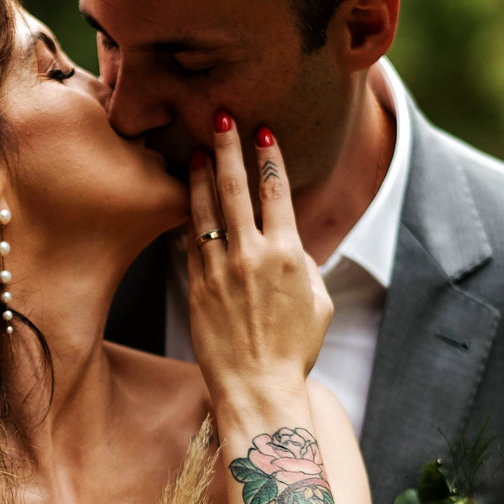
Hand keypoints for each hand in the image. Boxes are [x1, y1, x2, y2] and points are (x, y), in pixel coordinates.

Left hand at [187, 113, 331, 412]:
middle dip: (230, 148)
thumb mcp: (319, 304)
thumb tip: (293, 244)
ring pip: (206, 211)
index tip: (263, 132)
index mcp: (288, 255)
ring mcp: (220, 270)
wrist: (257, 388)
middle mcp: (252, 256)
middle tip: (220, 116)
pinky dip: (187, 217)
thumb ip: (306, 265)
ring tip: (197, 150)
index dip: (269, 158)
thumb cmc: (295, 350)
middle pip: (237, 189)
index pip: (276, 192)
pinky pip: (190, 242)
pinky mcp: (197, 287)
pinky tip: (184, 198)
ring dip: (202, 175)